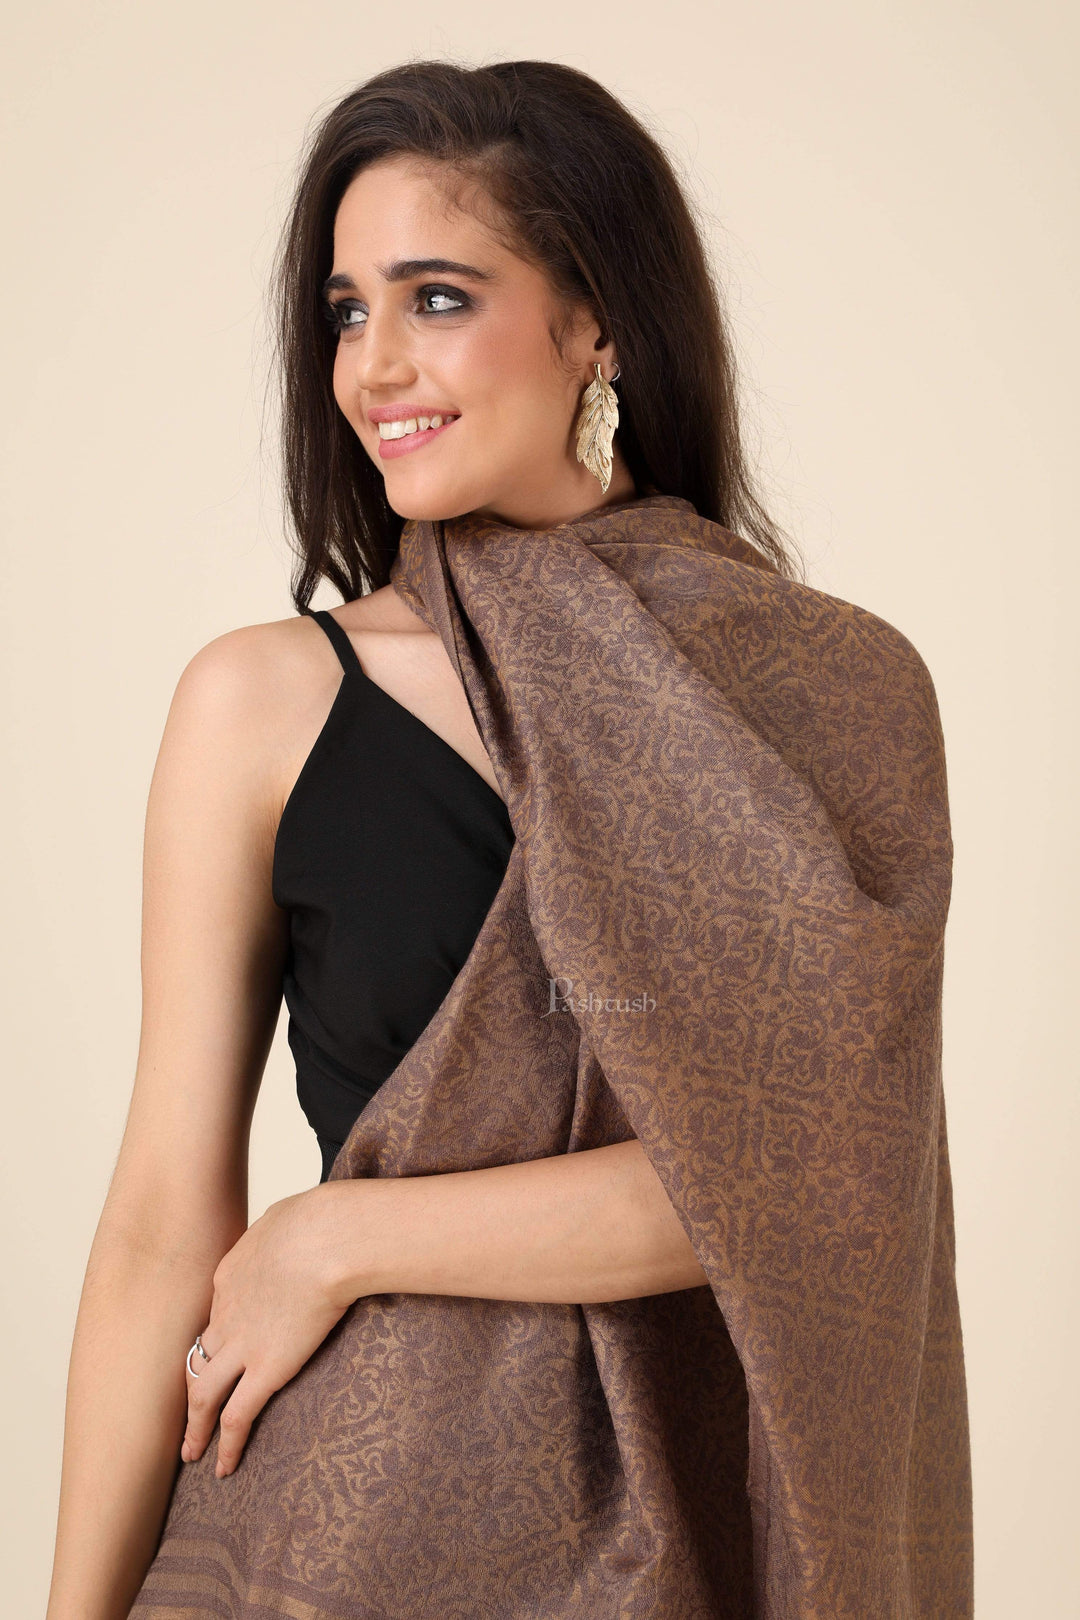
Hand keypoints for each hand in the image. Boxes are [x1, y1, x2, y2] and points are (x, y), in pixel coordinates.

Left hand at [180, 1182, 374, 1477]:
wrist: (329, 1237)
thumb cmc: (321, 1219)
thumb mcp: (288, 1217)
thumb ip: (282, 1234)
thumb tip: (294, 1231)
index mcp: (230, 1274)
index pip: (218, 1312)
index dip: (219, 1334)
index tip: (226, 1349)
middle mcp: (225, 1314)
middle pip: (198, 1356)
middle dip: (190, 1386)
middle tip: (185, 1412)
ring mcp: (242, 1345)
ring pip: (204, 1394)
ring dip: (194, 1427)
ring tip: (191, 1453)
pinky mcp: (266, 1371)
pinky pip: (236, 1417)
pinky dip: (226, 1446)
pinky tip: (223, 1468)